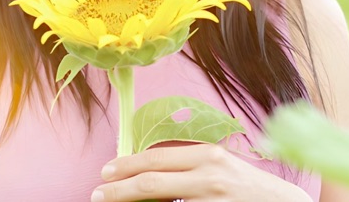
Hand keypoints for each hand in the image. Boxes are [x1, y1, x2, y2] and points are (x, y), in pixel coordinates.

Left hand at [90, 143, 311, 201]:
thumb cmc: (251, 186)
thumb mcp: (222, 166)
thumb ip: (192, 164)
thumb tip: (152, 168)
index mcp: (209, 155)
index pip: (157, 159)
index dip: (127, 165)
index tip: (106, 172)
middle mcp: (209, 176)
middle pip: (152, 180)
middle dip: (119, 188)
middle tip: (97, 193)